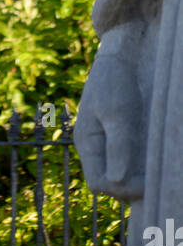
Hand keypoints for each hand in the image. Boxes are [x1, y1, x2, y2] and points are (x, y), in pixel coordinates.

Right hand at [74, 52, 145, 199]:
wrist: (120, 57)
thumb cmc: (115, 81)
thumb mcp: (117, 112)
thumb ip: (117, 146)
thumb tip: (115, 181)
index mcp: (87, 142)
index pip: (98, 183)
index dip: (121, 188)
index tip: (146, 181)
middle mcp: (94, 147)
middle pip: (110, 183)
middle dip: (132, 187)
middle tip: (157, 175)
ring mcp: (107, 143)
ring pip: (120, 175)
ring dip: (138, 178)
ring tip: (158, 168)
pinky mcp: (119, 138)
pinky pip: (128, 163)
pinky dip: (142, 168)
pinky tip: (156, 159)